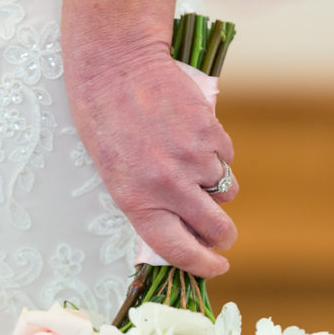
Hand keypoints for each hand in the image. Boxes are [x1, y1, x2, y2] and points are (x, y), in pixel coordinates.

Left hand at [64, 38, 238, 277]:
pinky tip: (191, 133)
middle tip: (222, 234)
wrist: (117, 66)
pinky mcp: (211, 131)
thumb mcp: (118, 174)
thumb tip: (187, 230)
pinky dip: (216, 152)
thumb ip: (151, 204)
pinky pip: (226, 156)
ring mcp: (193, 158)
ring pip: (225, 190)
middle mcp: (169, 185)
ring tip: (188, 160)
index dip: (202, 265)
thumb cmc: (107, 123)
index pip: (178, 250)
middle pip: (217, 228)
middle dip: (224, 235)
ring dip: (215, 184)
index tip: (217, 268)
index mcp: (138, 201)